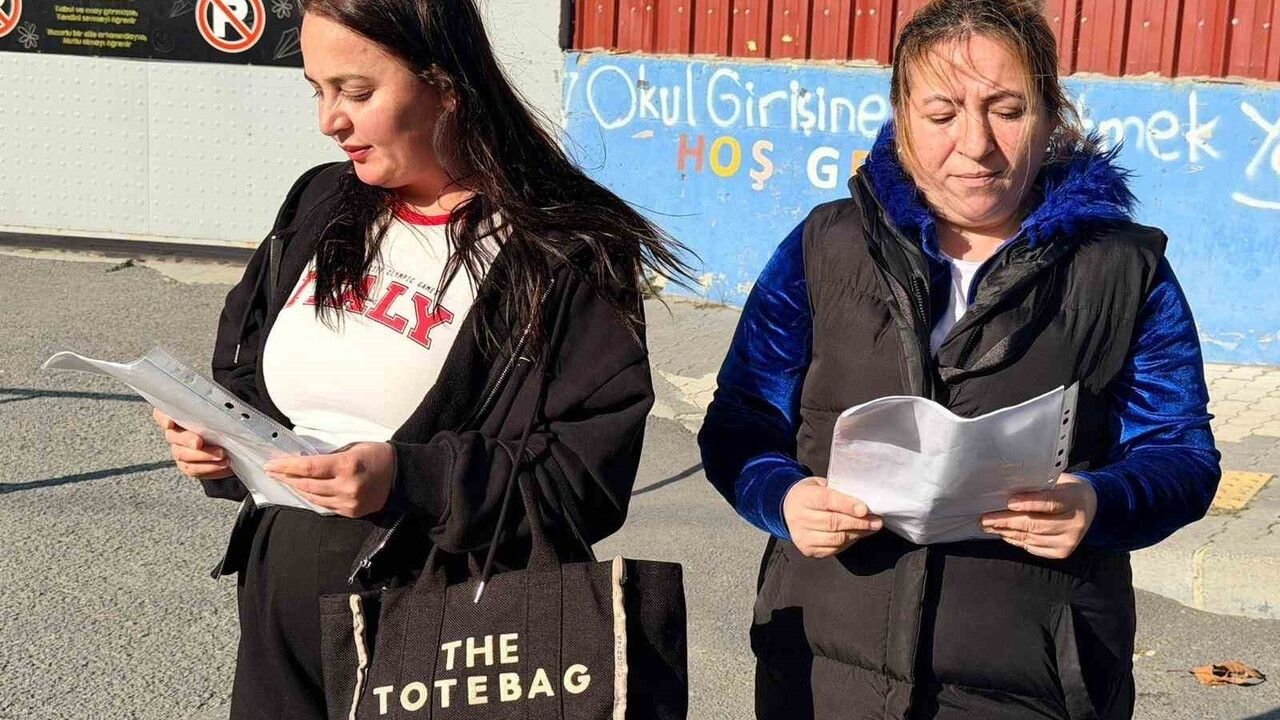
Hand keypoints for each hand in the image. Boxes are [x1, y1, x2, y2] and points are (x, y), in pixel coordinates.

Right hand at [152, 408, 233, 480]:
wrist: (232, 447)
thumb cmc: (224, 425)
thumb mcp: (220, 415)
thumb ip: (214, 411)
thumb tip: (223, 406)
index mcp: (179, 416)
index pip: (162, 414)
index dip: (162, 418)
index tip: (170, 422)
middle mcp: (175, 433)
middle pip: (172, 436)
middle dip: (186, 439)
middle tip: (198, 442)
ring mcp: (180, 450)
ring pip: (182, 454)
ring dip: (203, 455)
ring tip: (220, 454)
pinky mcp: (188, 465)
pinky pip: (192, 468)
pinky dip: (208, 466)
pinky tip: (221, 463)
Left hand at [264, 443, 394, 517]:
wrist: (403, 477)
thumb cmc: (379, 456)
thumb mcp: (354, 448)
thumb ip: (330, 457)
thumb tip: (305, 462)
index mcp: (346, 466)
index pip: (308, 467)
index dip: (286, 467)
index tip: (271, 465)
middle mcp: (346, 487)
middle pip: (306, 485)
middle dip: (286, 478)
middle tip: (272, 471)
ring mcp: (348, 502)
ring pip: (313, 498)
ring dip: (296, 489)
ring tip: (285, 480)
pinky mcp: (351, 512)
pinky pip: (324, 506)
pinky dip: (312, 498)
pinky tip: (304, 491)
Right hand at [782, 477, 882, 558]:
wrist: (787, 509)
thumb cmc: (810, 495)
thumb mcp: (820, 485)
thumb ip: (838, 491)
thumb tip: (863, 501)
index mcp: (803, 497)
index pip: (827, 501)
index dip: (848, 505)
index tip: (865, 509)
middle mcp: (800, 518)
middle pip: (834, 522)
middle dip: (859, 523)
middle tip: (876, 521)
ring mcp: (803, 536)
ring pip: (836, 538)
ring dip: (857, 534)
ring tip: (870, 528)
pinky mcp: (808, 549)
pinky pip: (834, 549)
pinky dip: (849, 542)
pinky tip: (856, 535)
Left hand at [981, 474, 1096, 558]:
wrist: (1089, 507)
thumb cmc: (1065, 490)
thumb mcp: (1057, 481)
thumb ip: (1037, 486)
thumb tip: (1005, 490)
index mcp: (1073, 500)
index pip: (1050, 502)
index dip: (1029, 502)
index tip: (1009, 502)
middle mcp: (1074, 524)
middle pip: (1035, 524)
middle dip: (1006, 522)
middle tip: (984, 519)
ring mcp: (1068, 541)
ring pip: (1031, 537)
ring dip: (1006, 532)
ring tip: (988, 526)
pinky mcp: (1061, 552)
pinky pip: (1032, 547)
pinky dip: (1015, 540)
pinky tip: (1004, 533)